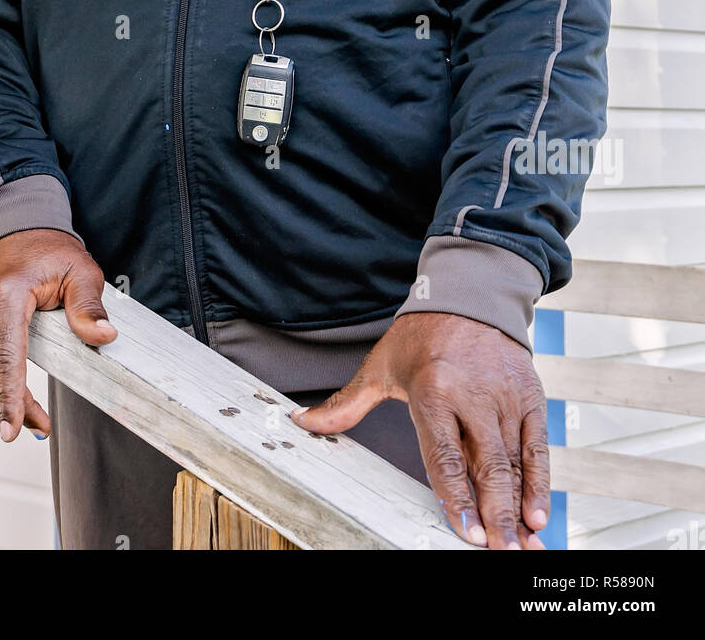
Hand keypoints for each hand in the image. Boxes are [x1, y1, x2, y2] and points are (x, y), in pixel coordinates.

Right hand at [0, 229, 116, 442]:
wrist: (13, 222)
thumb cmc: (49, 249)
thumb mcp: (81, 270)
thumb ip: (89, 306)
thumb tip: (104, 338)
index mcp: (8, 291)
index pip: (6, 355)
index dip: (9, 397)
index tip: (12, 429)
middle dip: (11, 403)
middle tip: (36, 425)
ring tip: (24, 412)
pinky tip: (2, 385)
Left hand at [291, 311, 548, 549]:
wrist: (470, 294)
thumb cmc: (422, 335)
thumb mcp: (382, 365)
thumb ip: (347, 402)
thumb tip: (305, 423)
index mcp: (432, 390)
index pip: (445, 455)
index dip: (457, 498)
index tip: (468, 533)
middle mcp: (472, 395)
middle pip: (485, 466)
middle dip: (496, 515)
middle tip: (500, 551)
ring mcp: (504, 397)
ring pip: (513, 463)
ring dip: (519, 508)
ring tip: (524, 545)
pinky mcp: (529, 396)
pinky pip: (537, 447)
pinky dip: (540, 482)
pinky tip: (538, 514)